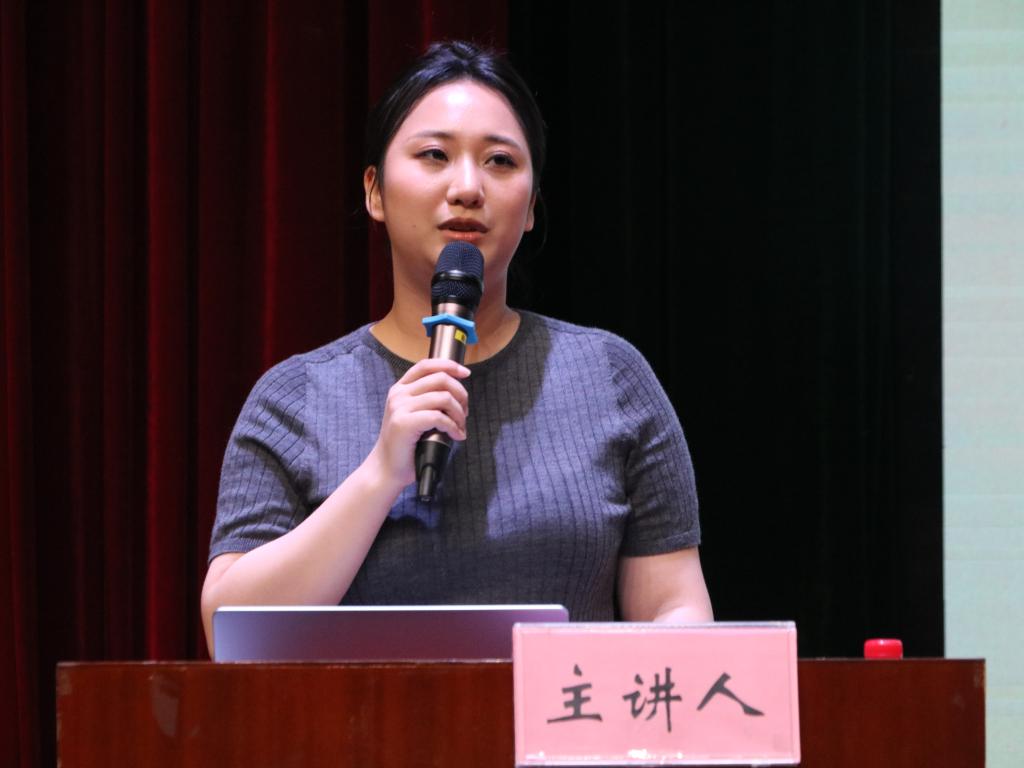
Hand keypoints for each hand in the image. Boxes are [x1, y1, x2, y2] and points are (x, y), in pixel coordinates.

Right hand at [368, 358, 470, 485]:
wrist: (386, 468)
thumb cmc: (405, 445)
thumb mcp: (414, 415)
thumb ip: (428, 400)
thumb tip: (457, 392)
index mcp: (400, 389)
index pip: (427, 365)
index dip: (449, 365)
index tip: (465, 373)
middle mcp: (399, 394)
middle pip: (441, 379)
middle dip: (461, 394)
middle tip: (464, 413)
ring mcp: (400, 408)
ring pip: (444, 398)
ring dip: (459, 413)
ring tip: (460, 427)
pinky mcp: (404, 423)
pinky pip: (439, 417)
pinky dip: (453, 427)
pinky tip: (456, 436)